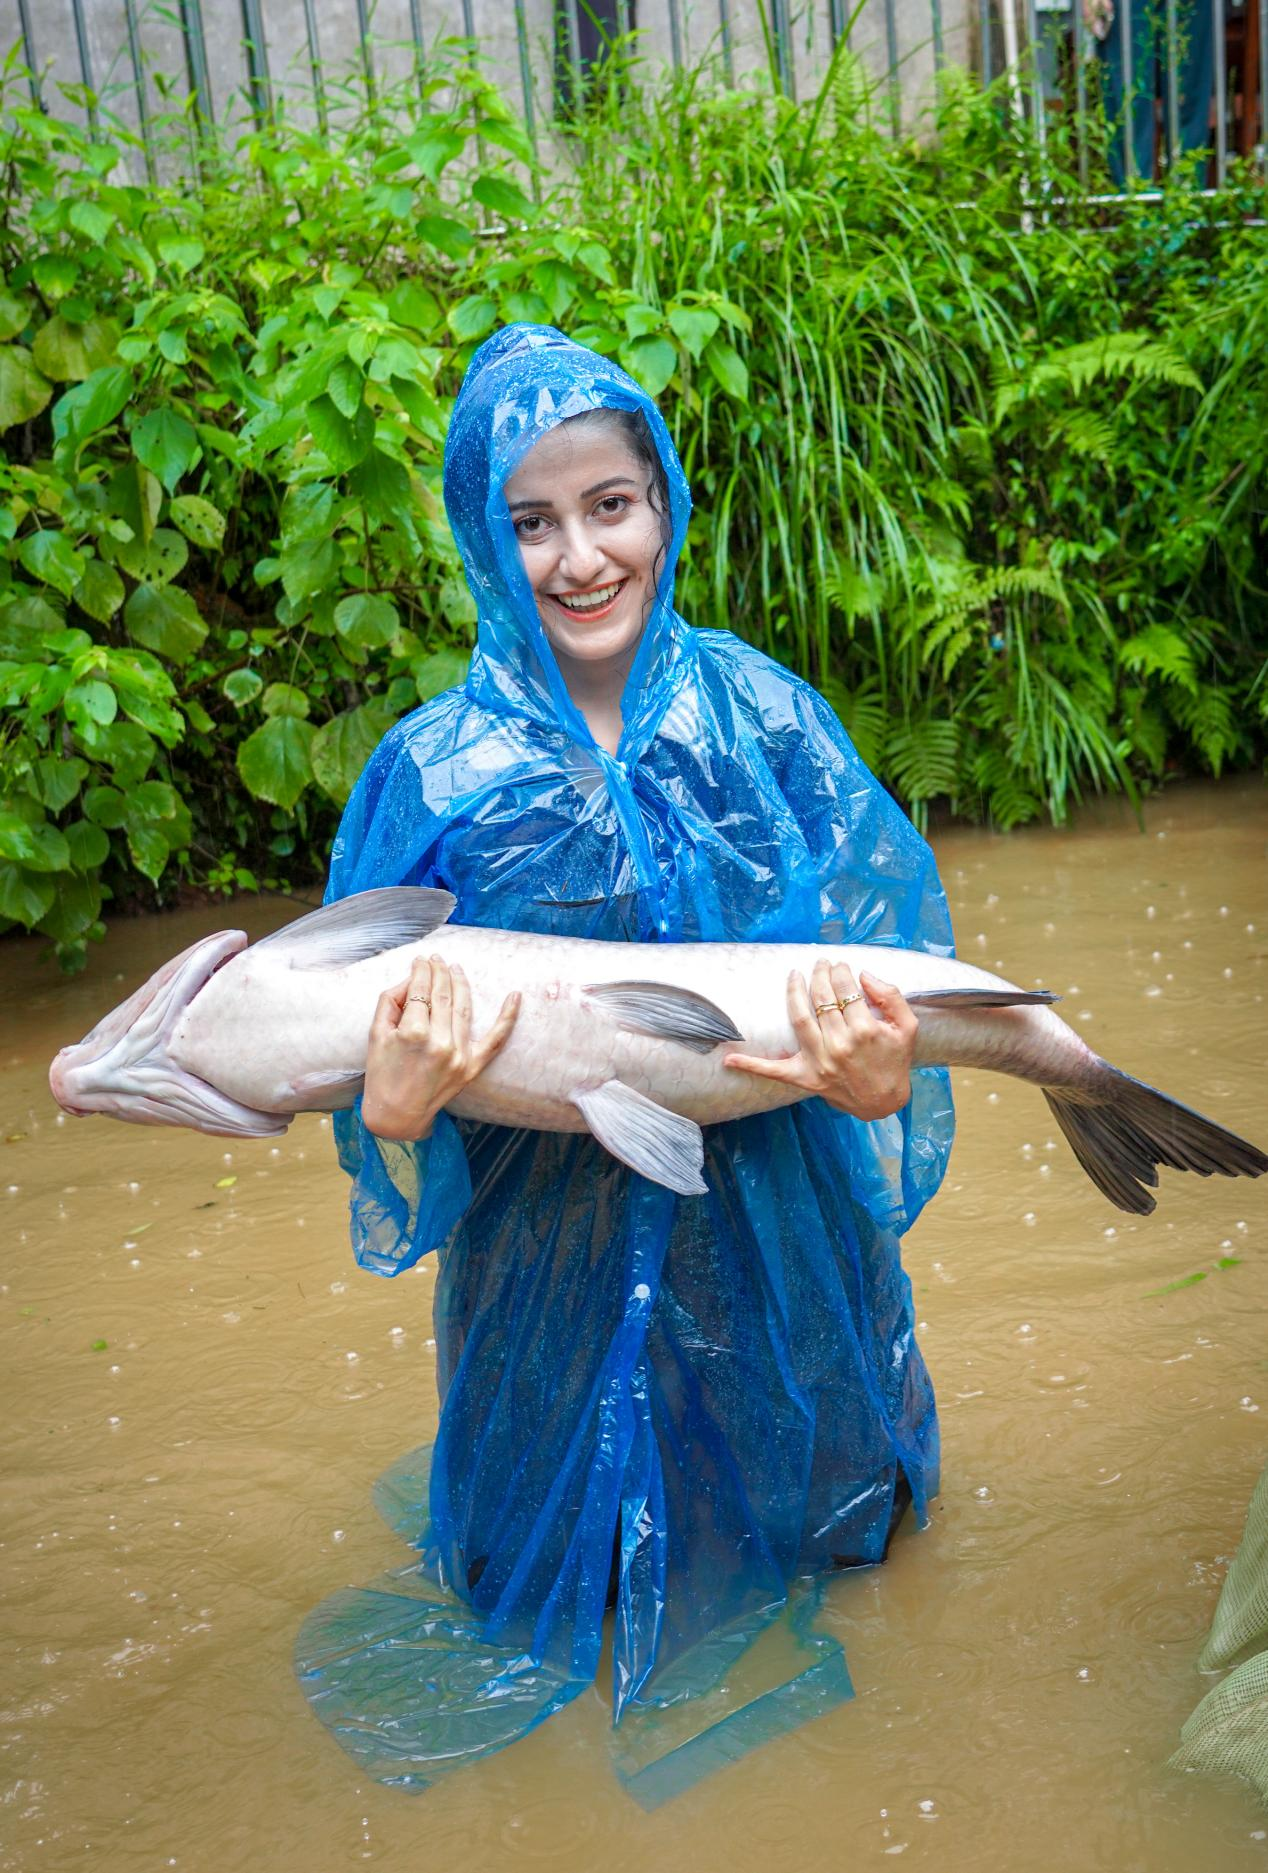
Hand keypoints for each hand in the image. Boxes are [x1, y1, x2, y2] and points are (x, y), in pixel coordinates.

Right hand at [361, 953, 519, 1141]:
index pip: (421, 990)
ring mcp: (459, 1055)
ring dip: (461, 984)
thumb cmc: (382, 1073)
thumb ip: (390, 1001)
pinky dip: (508, 1017)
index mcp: (413, 1032)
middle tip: (437, 959)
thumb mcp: (376, 1033)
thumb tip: (411, 979)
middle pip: (443, 995)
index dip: (421, 971)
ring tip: (456, 969)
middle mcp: (439, 1042)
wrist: (396, 1114)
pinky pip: (496, 1040)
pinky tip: (515, 996)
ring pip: (464, 1008)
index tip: (421, 960)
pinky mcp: (472, 1067)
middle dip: (440, 972)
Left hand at [723, 959, 916, 1121]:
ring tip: (794, 975)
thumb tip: (864, 974)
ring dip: (793, 992)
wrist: (884, 1102)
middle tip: (819, 963)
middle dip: (819, 975)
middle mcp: (839, 1045)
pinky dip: (750, 1065)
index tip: (839, 964)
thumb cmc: (895, 1062)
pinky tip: (728, 1059)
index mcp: (864, 1031)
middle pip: (821, 999)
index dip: (840, 972)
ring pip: (799, 1019)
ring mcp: (819, 1062)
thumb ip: (892, 996)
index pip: (845, 990)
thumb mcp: (907, 1027)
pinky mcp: (805, 1078)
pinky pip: (774, 1071)